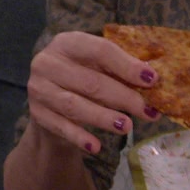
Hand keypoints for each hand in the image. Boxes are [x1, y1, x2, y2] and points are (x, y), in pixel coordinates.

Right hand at [25, 31, 157, 155]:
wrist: (52, 102)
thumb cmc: (83, 78)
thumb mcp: (99, 67)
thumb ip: (121, 69)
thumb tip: (152, 79)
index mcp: (67, 42)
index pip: (99, 50)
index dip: (127, 66)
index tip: (152, 80)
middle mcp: (47, 62)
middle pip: (90, 81)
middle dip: (123, 97)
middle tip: (148, 111)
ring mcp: (39, 89)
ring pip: (75, 105)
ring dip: (103, 117)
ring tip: (127, 126)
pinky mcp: (37, 114)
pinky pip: (61, 127)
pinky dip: (80, 137)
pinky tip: (97, 146)